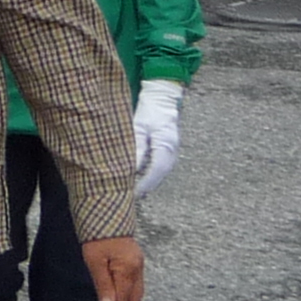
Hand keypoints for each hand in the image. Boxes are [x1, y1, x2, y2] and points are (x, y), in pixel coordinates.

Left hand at [81, 236, 144, 300]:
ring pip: (137, 295)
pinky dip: (132, 299)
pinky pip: (137, 286)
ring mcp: (139, 266)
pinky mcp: (136, 262)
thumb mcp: (94, 260)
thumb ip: (102, 285)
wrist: (106, 213)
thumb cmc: (97, 236)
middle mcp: (137, 270)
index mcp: (127, 270)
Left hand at [131, 79, 183, 196]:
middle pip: (158, 177)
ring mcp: (171, 155)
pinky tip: (134, 182)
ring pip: (158, 175)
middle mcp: (172, 153)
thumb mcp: (139, 128)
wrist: (162, 103)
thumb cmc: (150, 113)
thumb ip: (137, 148)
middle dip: (144, 188)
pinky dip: (147, 177)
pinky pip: (157, 171)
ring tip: (129, 193)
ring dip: (145, 184)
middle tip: (128, 198)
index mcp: (166, 145)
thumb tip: (131, 168)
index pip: (157, 170)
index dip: (145, 184)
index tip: (133, 193)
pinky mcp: (166, 155)